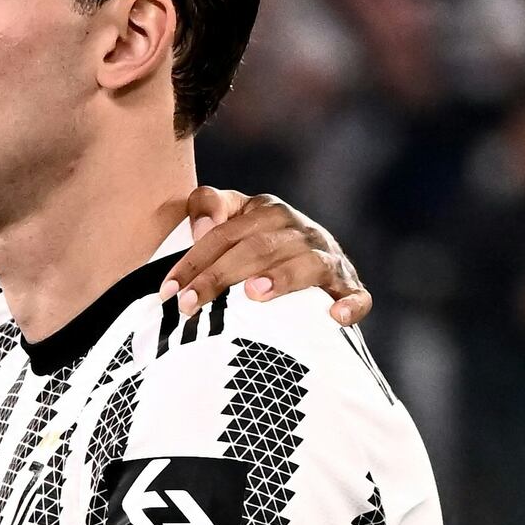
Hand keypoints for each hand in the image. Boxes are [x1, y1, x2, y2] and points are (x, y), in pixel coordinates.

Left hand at [164, 188, 370, 326]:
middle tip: (190, 304)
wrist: (305, 257)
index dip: (194, 260)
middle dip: (221, 275)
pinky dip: (350, 304)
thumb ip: (207, 206)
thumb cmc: (253, 243)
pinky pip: (356, 295)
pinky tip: (335, 317)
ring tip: (253, 293)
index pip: (225, 234)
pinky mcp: (347, 286)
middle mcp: (300, 231)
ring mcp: (327, 258)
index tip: (167, 291)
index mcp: (268, 213)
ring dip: (283, 277)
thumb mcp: (229, 217)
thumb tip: (201, 227)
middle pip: (259, 248)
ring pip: (308, 264)